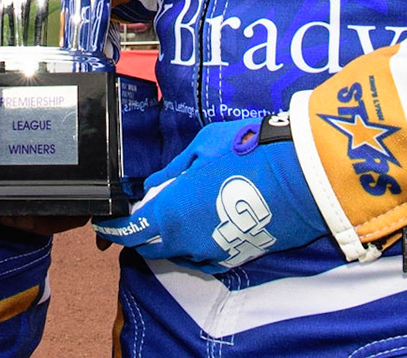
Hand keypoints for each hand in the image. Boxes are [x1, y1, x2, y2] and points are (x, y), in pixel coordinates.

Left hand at [93, 116, 324, 270]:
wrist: (300, 176)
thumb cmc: (247, 153)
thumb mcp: (201, 149)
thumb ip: (173, 171)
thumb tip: (155, 187)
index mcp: (171, 214)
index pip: (130, 232)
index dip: (113, 228)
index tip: (106, 221)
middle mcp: (188, 241)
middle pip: (150, 247)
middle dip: (140, 232)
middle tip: (143, 210)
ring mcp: (214, 253)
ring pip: (177, 252)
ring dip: (168, 237)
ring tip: (175, 210)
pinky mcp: (236, 257)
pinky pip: (203, 255)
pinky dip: (193, 242)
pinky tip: (201, 221)